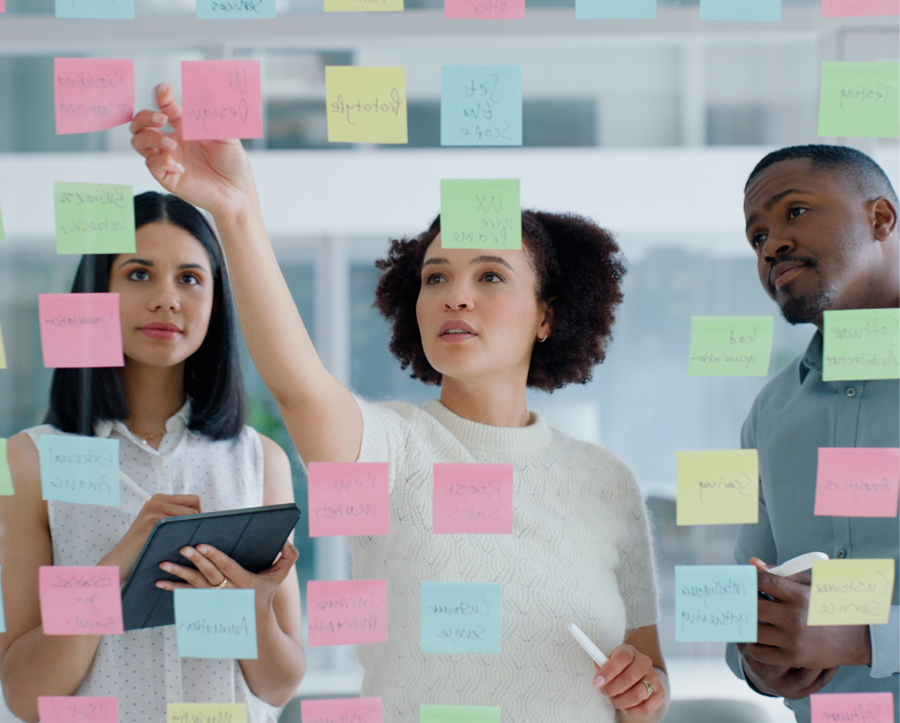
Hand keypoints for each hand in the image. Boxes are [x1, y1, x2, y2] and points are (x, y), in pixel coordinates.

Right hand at [98, 494, 200, 583]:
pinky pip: (181, 527)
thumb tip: (204, 516)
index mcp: (159, 499)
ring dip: (192, 531)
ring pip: (190, 517)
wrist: (119, 560)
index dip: (199, 515)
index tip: (195, 529)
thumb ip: (174, 515)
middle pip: (194, 507)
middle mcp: (156, 502)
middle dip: (197, 523)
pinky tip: (180, 548)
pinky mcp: (152, 524)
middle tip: (192, 538)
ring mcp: (153, 512)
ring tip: (186, 544)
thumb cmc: (143, 546)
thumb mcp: (157, 525)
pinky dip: (185, 537)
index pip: (193, 500)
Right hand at [130, 83, 255, 219]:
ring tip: (172, 144)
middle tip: (162, 119)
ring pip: (138, 142)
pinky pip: (151, 165)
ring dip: (150, 138)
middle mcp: (172, 142)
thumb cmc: (233, 163)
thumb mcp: (226, 136)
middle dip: (145, 117)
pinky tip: (180, 166)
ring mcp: (168, 159)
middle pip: (141, 124)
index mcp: (184, 128)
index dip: (161, 97)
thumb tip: (206, 93)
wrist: (238, 191)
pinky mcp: (168, 177)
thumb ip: (212, 118)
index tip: (164, 90)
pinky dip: (161, 161)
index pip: (164, 108)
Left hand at [155, 542, 299, 610]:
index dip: (215, 557)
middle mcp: (228, 593)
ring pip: (194, 586)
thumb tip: (286, 542)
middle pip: (209, 575)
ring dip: (178, 575)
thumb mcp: (281, 576)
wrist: (254, 625)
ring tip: (163, 565)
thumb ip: (289, 557)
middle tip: (183, 548)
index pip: (228, 568)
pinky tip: (159, 583)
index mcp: (245, 583)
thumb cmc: (267, 593)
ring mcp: (214, 600)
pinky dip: (173, 589)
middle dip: (195, 561)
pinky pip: (187, 596)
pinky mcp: (205, 603)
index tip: (202, 545)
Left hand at [593, 644, 663, 716]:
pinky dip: (632, 711)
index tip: (596, 682)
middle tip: (603, 692)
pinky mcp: (660, 693)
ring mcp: (654, 677)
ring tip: (613, 700)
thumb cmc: (619, 670)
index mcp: (630, 651)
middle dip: (611, 689)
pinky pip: (646, 707)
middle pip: (629, 678)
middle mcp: (644, 662)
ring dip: (620, 701)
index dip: (608, 671)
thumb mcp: (609, 663)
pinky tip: (625, 707)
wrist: (639, 678)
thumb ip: (602, 667)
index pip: (621, 658)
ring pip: (637, 694)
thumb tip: (598, 676)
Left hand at [737, 559, 870, 698]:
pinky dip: (754, 645)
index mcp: (799, 595)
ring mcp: (793, 639)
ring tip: (748, 620)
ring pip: (753, 631)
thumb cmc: (828, 605)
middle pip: (753, 606)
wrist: (857, 638)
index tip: (744, 580)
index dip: (749, 579)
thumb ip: (781, 572)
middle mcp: (794, 617)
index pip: (763, 582)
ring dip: (748, 625)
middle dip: (745, 603)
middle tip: (739, 601)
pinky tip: (757, 638)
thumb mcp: (811, 584)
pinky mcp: (793, 658)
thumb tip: (752, 563)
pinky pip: (759, 652)